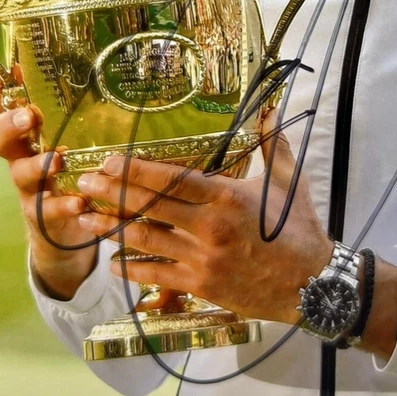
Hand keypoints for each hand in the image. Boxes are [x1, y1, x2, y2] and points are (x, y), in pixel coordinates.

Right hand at [0, 67, 97, 298]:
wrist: (68, 228)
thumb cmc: (71, 173)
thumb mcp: (72, 143)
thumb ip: (77, 120)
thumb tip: (95, 76)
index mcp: (27, 137)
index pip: (4, 110)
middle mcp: (21, 160)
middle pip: (0, 140)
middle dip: (10, 126)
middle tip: (28, 118)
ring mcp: (30, 188)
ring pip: (23, 174)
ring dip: (39, 165)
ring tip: (57, 160)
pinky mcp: (44, 216)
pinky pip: (49, 210)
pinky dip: (63, 206)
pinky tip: (79, 202)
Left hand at [76, 110, 333, 323]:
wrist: (312, 283)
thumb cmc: (298, 229)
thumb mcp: (286, 181)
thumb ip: (272, 143)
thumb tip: (271, 109)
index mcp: (226, 197)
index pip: (172, 179)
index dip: (136, 170)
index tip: (109, 161)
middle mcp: (208, 227)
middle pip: (149, 207)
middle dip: (112, 195)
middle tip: (84, 185)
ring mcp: (201, 259)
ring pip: (146, 241)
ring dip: (112, 230)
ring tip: (86, 221)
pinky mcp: (201, 286)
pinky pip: (157, 276)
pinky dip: (132, 270)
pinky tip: (113, 263)